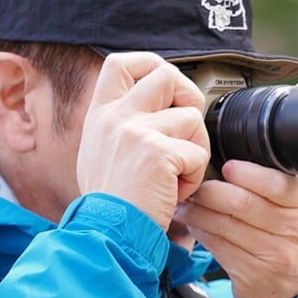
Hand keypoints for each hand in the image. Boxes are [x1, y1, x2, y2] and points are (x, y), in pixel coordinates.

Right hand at [76, 52, 209, 229]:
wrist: (107, 235)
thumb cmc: (109, 207)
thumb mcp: (100, 156)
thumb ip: (120, 129)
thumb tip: (154, 112)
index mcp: (100, 116)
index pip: (121, 63)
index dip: (151, 66)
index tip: (167, 90)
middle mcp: (116, 117)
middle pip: (167, 76)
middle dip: (188, 100)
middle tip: (186, 133)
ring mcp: (136, 131)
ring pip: (191, 118)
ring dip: (194, 150)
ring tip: (176, 177)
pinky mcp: (158, 152)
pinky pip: (197, 153)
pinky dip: (194, 177)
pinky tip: (175, 193)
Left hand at [173, 161, 297, 297]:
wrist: (293, 290)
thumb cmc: (285, 240)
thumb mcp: (290, 208)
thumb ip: (268, 185)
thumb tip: (223, 161)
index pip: (274, 182)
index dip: (246, 174)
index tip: (225, 167)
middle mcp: (292, 228)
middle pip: (243, 202)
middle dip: (211, 192)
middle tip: (193, 185)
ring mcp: (273, 254)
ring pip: (225, 225)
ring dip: (198, 212)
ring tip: (184, 204)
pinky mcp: (251, 273)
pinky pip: (218, 245)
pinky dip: (200, 232)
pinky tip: (192, 224)